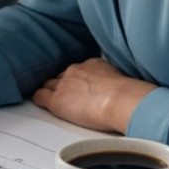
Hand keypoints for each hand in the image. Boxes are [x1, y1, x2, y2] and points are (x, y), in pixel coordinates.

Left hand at [30, 57, 155, 132]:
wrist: (122, 100)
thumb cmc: (129, 95)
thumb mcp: (121, 79)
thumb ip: (110, 81)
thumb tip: (114, 91)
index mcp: (91, 64)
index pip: (75, 71)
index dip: (74, 81)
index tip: (78, 88)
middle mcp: (75, 70)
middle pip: (60, 77)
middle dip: (61, 86)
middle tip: (65, 97)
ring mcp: (64, 85)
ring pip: (48, 85)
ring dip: (50, 92)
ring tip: (52, 101)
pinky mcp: (57, 100)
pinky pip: (39, 97)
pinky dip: (39, 100)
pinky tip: (40, 104)